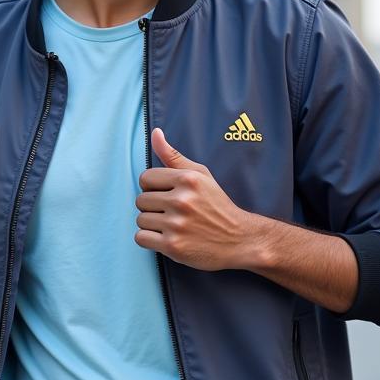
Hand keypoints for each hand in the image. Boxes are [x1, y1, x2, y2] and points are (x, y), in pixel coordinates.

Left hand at [135, 128, 253, 270]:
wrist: (239, 239)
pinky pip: (141, 238)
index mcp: (188, 180)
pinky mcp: (173, 246)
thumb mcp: (201, 176)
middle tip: (172, 213)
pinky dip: (150, 240)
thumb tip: (155, 133)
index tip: (167, 195)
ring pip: (140, 220)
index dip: (153, 188)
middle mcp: (182, 200)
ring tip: (172, 226)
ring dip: (152, 225)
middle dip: (153, 207)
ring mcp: (177, 224)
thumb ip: (174, 156)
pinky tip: (167, 238)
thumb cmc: (217, 206)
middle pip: (141, 200)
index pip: (145, 178)